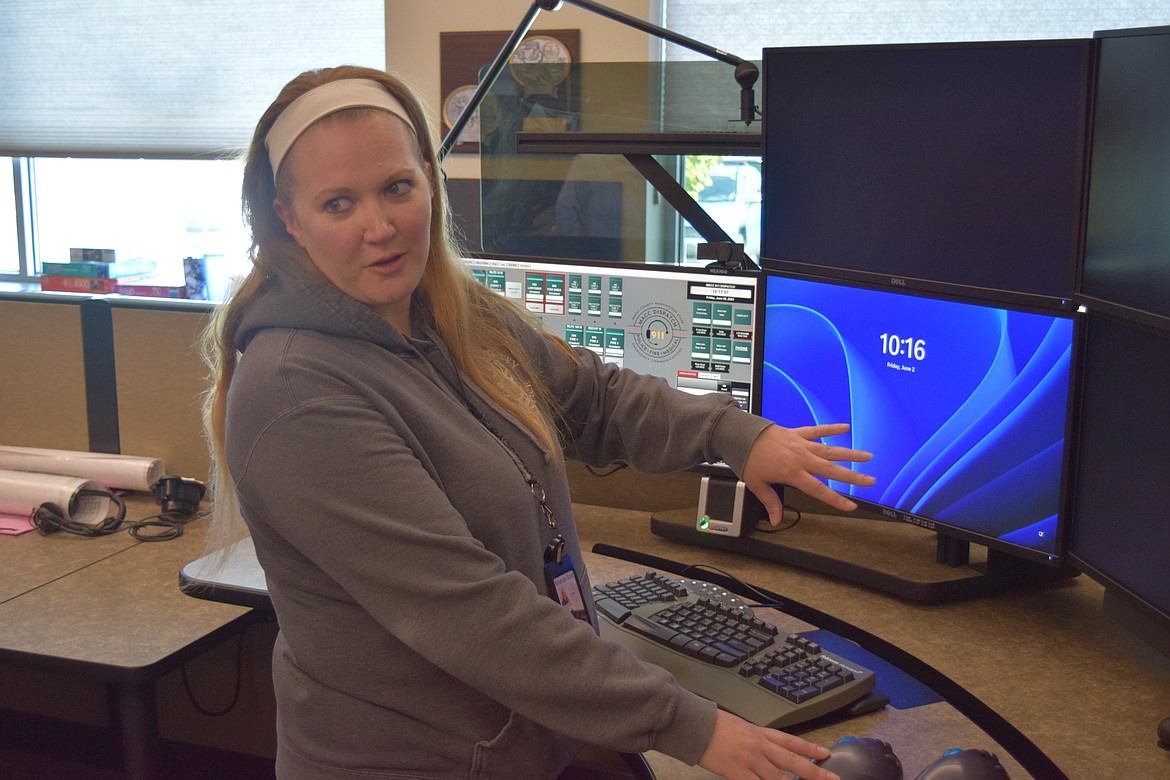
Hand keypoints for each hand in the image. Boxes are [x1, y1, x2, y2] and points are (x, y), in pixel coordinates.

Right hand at [697, 709, 839, 779]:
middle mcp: (760, 746)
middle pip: (792, 762)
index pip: (791, 742)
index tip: (825, 754)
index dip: (810, 749)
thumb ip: (757, 740)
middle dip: (814, 772)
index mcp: (761, 733)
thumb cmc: (715, 725)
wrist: (696, 725)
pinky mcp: (737, 772)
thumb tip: (769, 751)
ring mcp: (750, 760)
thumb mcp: (741, 728)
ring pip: (779, 778)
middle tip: (831, 778)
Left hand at [741, 423, 874, 525]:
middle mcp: (801, 458)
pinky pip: (817, 430)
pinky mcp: (797, 433)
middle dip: (853, 476)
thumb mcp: (757, 484)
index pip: (819, 490)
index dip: (836, 499)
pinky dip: (831, 428)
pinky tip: (845, 428)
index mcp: (793, 473)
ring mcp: (801, 444)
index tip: (851, 506)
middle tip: (870, 481)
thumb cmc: (748, 459)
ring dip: (849, 454)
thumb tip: (775, 520)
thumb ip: (770, 502)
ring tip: (867, 456)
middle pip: (832, 470)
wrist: (740, 435)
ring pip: (830, 450)